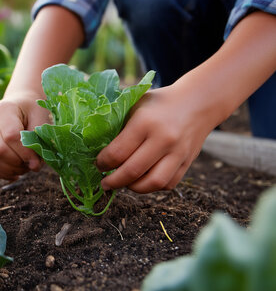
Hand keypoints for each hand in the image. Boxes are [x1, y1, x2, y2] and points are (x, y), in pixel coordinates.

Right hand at [0, 91, 49, 180]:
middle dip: (18, 163)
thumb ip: (39, 141)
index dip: (24, 152)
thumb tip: (33, 166)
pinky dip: (5, 173)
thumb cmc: (34, 110)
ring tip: (26, 167)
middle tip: (32, 164)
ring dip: (12, 170)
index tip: (37, 162)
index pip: (10, 136)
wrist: (21, 104)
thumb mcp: (42, 119)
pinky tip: (17, 171)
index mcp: (4, 109)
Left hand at [97, 84, 217, 192]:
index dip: (103, 163)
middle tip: (104, 183)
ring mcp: (178, 152)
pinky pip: (168, 184)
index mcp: (145, 122)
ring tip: (123, 184)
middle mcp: (163, 139)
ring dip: (133, 188)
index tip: (98, 164)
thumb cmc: (158, 103)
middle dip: (113, 181)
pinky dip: (152, 187)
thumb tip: (93, 143)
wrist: (198, 102)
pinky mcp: (188, 162)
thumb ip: (117, 122)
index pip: (118, 152)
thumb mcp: (135, 104)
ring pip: (153, 183)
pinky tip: (141, 181)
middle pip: (133, 171)